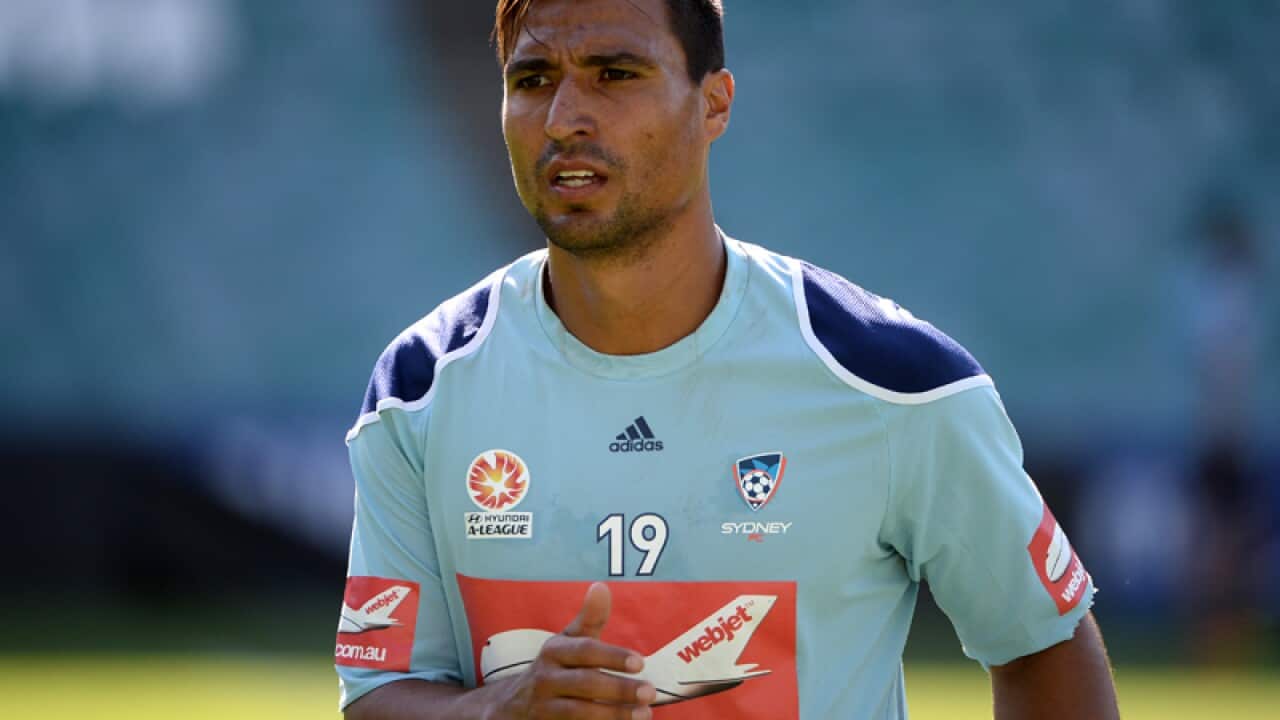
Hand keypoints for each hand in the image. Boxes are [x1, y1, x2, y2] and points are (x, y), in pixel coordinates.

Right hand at [487, 582, 655, 718]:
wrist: (509, 706)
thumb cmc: (554, 668)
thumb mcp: (566, 642)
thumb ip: (589, 619)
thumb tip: (601, 586)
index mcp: (554, 652)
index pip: (584, 651)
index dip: (612, 656)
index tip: (640, 662)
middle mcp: (545, 679)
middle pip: (584, 684)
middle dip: (618, 689)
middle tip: (649, 692)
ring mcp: (542, 707)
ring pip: (579, 712)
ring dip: (613, 714)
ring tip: (644, 714)